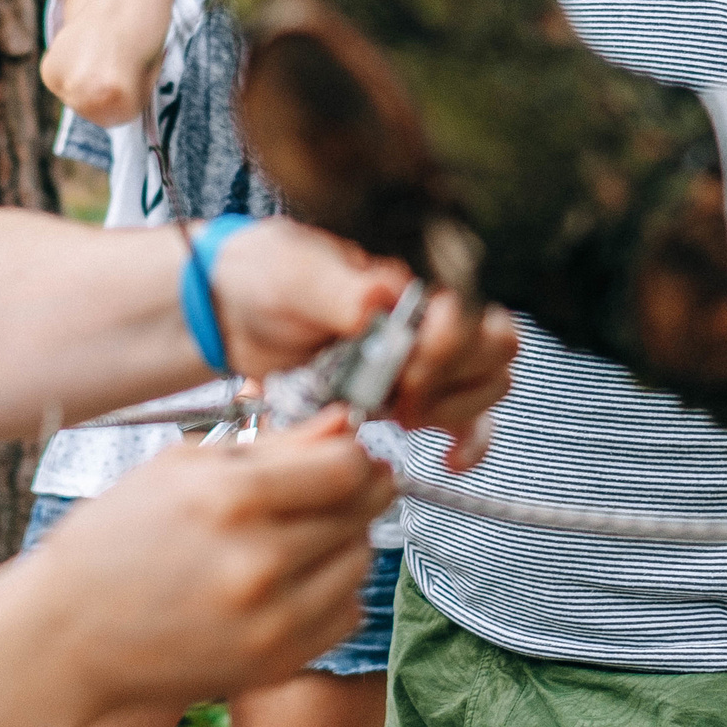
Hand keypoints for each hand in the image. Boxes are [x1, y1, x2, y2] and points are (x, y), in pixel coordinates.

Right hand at [28, 417, 391, 708]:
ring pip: (359, 564)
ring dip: (347, 540)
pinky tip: (296, 576)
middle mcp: (259, 562)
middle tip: (341, 486)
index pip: (344, 468)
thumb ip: (273, 445)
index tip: (354, 453)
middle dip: (360, 492)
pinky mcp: (275, 663)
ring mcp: (271, 621)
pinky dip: (335, 590)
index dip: (358, 456)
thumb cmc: (118, 536)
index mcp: (230, 499)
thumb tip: (345, 422)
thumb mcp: (182, 469)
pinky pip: (346, 614)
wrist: (69, 634)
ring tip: (304, 531)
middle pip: (359, 515)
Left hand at [207, 219, 513, 470]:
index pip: (471, 304)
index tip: (405, 365)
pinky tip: (449, 456)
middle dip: (452, 379)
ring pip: (489, 384)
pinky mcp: (414, 392)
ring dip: (453, 409)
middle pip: (494, 347)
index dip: (448, 343)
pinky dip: (468, 441)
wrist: (232, 311)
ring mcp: (425, 353)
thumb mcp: (293, 272)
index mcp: (410, 271)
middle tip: (399, 394)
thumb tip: (381, 296)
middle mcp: (429, 310)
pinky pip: (469, 421)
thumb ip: (338, 288)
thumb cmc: (267, 274)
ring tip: (399, 413)